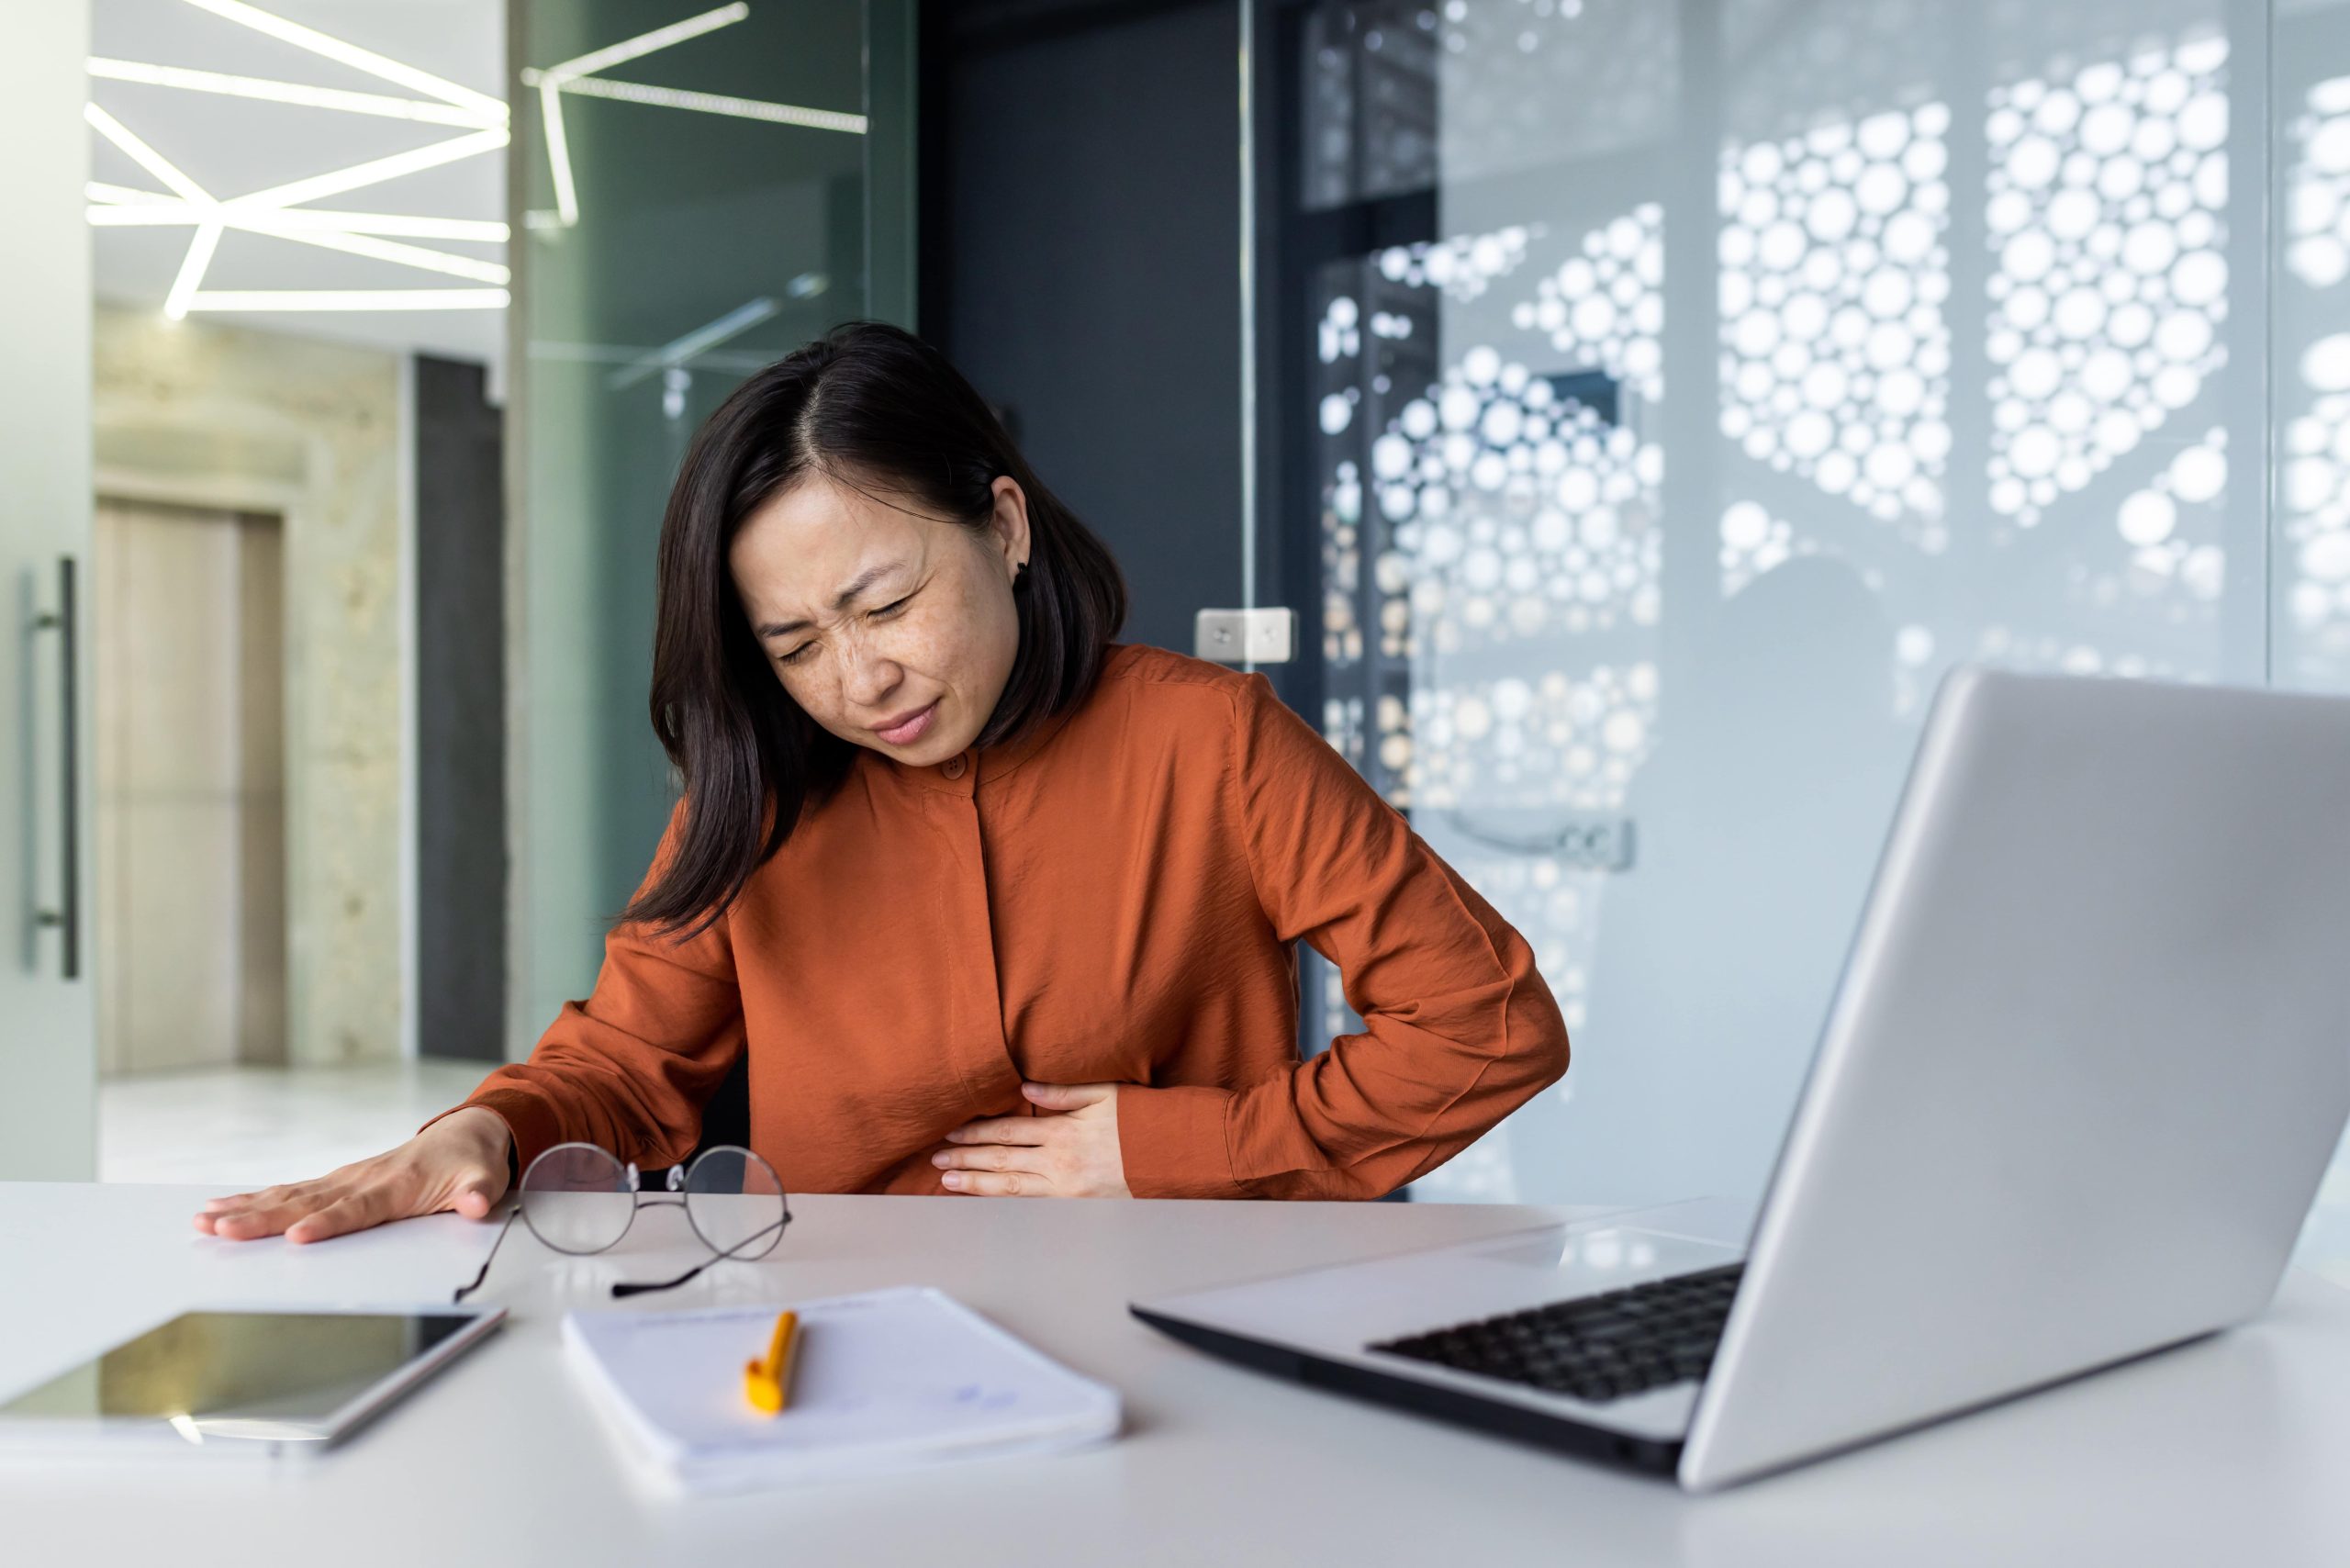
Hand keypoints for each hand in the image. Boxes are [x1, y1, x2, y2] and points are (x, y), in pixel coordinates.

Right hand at [193, 1106, 513, 1244]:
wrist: (465, 1132)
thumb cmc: (471, 1161)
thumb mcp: (486, 1178)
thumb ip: (479, 1194)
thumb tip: (474, 1205)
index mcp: (397, 1184)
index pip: (357, 1208)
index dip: (328, 1222)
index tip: (298, 1236)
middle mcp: (362, 1179)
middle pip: (307, 1201)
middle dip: (263, 1219)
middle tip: (221, 1230)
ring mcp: (345, 1178)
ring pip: (289, 1194)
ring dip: (246, 1208)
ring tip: (204, 1221)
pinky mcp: (336, 1181)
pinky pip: (290, 1191)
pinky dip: (255, 1201)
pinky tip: (221, 1211)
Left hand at [934, 1082, 1130, 1196]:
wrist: (1172, 1157)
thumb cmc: (1140, 1123)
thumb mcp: (1106, 1095)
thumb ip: (1064, 1093)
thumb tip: (1026, 1090)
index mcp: (1063, 1132)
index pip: (1008, 1131)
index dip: (977, 1132)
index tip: (952, 1132)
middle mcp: (1059, 1161)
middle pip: (1002, 1159)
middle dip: (966, 1158)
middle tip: (936, 1158)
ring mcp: (1065, 1187)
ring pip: (1010, 1186)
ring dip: (977, 1183)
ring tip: (948, 1181)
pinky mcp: (1074, 1205)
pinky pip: (1031, 1203)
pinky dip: (1004, 1201)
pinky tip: (986, 1200)